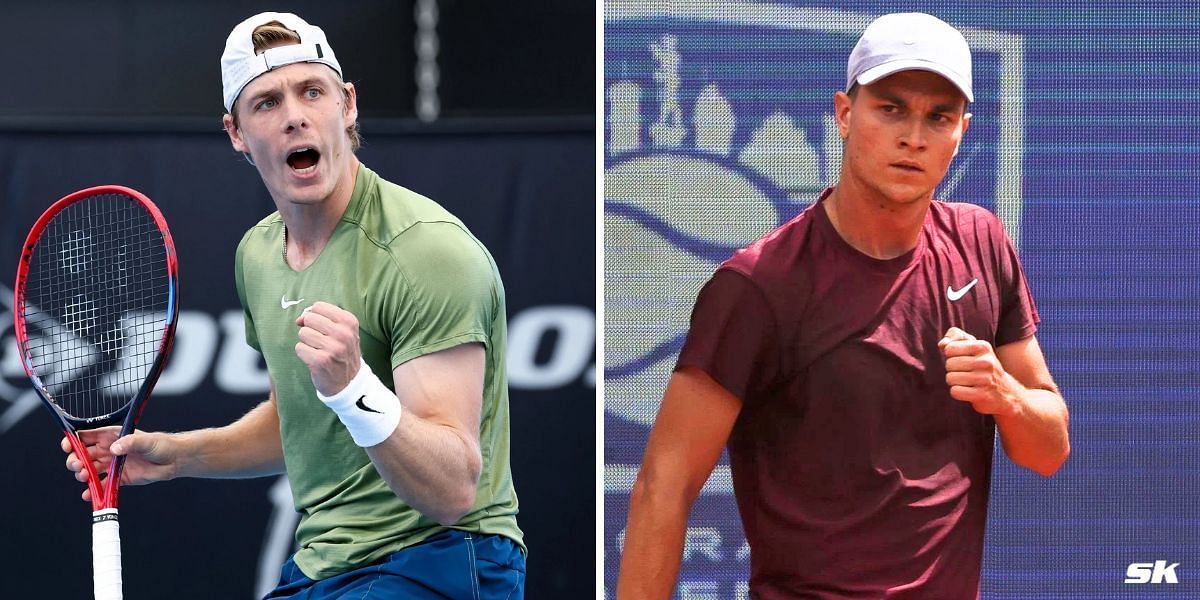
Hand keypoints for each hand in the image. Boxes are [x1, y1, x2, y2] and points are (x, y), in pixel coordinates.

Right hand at [62, 427, 180, 501]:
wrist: (173, 461)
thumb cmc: (161, 445)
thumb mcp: (146, 441)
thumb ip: (130, 443)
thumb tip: (114, 448)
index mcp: (111, 436)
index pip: (85, 436)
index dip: (73, 440)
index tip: (67, 446)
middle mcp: (108, 450)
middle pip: (82, 455)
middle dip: (75, 461)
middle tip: (79, 466)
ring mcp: (111, 465)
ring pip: (89, 471)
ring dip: (83, 475)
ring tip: (85, 478)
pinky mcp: (118, 479)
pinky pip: (101, 486)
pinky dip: (93, 491)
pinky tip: (88, 495)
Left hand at [295, 301, 362, 395]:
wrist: (349, 382)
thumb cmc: (342, 352)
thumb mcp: (342, 331)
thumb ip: (322, 318)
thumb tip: (299, 319)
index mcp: (349, 322)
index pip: (319, 306)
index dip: (314, 316)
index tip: (320, 327)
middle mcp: (344, 334)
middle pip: (309, 318)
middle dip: (309, 329)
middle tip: (320, 341)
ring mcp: (333, 348)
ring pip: (303, 333)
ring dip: (307, 343)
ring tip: (319, 351)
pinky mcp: (321, 361)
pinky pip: (299, 348)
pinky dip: (304, 354)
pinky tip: (315, 359)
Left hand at [938, 327, 1021, 416]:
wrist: (1005, 392)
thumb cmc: (982, 366)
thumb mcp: (974, 347)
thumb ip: (956, 337)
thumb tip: (942, 344)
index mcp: (983, 347)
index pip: (949, 348)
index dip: (951, 356)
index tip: (963, 360)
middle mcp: (986, 361)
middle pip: (949, 364)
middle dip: (953, 370)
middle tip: (966, 373)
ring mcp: (985, 379)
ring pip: (950, 378)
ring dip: (955, 382)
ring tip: (968, 382)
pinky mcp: (982, 395)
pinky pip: (955, 391)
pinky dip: (957, 393)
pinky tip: (969, 391)